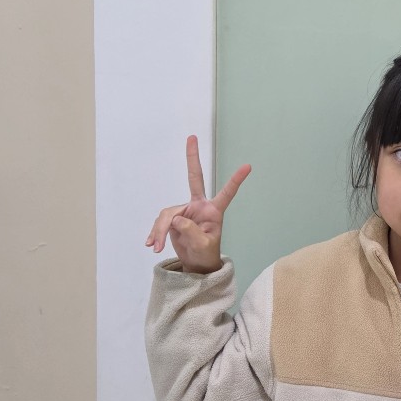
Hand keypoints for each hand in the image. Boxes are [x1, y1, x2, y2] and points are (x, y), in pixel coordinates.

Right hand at [145, 135, 250, 273]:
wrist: (196, 263)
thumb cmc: (206, 254)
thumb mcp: (203, 246)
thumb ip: (192, 231)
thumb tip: (176, 219)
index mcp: (214, 211)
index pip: (226, 193)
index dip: (236, 180)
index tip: (248, 166)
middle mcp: (200, 206)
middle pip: (194, 178)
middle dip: (192, 158)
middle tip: (191, 137)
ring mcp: (185, 210)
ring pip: (167, 214)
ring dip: (159, 230)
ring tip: (156, 247)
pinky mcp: (173, 217)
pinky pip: (160, 222)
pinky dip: (155, 233)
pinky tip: (151, 244)